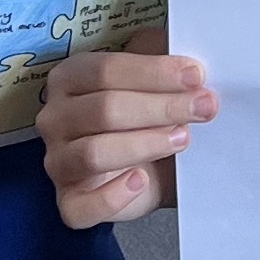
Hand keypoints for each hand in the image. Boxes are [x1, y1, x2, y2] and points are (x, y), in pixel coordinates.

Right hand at [38, 36, 215, 225]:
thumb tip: (184, 53)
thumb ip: (163, 56)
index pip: (106, 70)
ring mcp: (57, 162)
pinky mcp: (69, 203)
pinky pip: (82, 206)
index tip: (196, 76)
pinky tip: (142, 180)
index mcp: (70, 78)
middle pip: (104, 109)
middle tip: (204, 107)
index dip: (154, 72)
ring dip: (145, 144)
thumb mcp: (158, 79)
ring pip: (94, 153)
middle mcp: (55, 118)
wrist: (157, 167)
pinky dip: (113, 196)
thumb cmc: (152, 114)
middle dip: (161, 107)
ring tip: (183, 138)